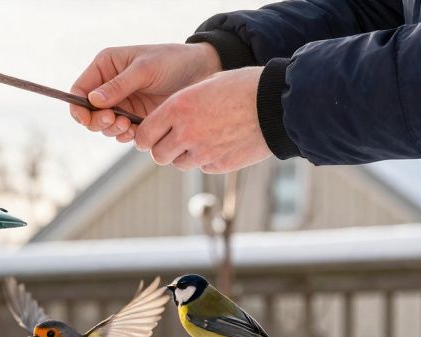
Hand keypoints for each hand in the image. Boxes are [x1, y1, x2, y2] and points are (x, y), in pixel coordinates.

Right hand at [70, 43, 220, 142]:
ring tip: (129, 125)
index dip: (78, 107)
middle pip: (88, 112)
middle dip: (98, 121)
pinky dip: (124, 135)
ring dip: (112, 130)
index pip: (79, 90)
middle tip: (115, 120)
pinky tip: (135, 132)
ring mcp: (122, 103)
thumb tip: (92, 100)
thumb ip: (119, 85)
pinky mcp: (134, 117)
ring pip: (103, 125)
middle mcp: (109, 85)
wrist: (201, 72)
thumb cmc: (173, 61)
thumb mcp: (145, 69)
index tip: (87, 119)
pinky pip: (121, 132)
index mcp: (106, 66)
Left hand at [133, 67, 271, 173]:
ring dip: (184, 155)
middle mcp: (185, 133)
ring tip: (202, 139)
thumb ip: (181, 104)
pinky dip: (206, 160)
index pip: (143, 135)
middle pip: (158, 155)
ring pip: (178, 163)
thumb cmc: (243, 87)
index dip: (145, 138)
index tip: (151, 137)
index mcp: (177, 108)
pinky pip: (202, 167)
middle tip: (173, 141)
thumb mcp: (206, 85)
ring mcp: (202, 152)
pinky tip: (221, 143)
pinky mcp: (218, 165)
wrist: (277, 104)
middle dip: (163, 149)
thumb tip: (165, 120)